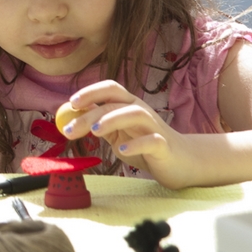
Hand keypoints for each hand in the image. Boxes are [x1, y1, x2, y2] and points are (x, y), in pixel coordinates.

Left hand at [59, 79, 197, 188]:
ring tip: (96, 133)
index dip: (90, 92)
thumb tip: (69, 116)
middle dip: (91, 113)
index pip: (110, 88)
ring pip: (136, 114)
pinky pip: (152, 141)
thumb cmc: (144, 146)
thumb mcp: (117, 134)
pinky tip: (121, 150)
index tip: (70, 103)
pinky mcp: (164, 146)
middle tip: (70, 129)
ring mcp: (155, 128)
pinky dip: (136, 144)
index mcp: (129, 105)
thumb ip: (98, 124)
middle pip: (116, 102)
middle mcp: (142, 111)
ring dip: (113, 120)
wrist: (181, 162)